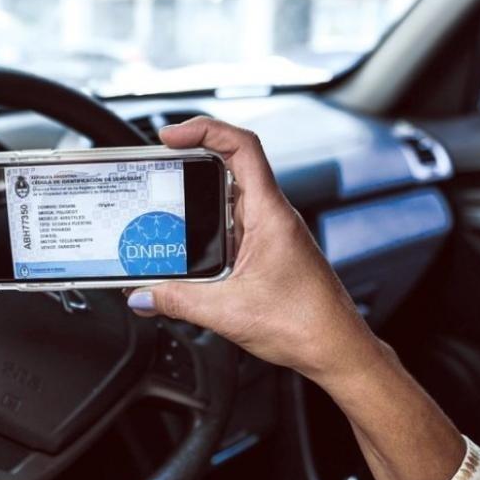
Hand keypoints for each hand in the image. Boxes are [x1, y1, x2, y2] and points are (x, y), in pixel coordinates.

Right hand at [127, 117, 385, 385]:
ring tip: (162, 209)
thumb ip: (178, 301)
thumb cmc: (306, 324)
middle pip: (229, 166)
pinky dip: (207, 229)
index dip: (204, 130)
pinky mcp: (268, 252)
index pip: (241, 147)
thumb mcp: (228, 312)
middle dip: (190, 161)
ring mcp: (271, 233)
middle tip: (158, 166)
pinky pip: (233, 227)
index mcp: (270, 215)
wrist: (336, 349)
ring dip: (197, 199)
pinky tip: (186, 248)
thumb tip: (143, 295)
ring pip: (229, 199)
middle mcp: (273, 216)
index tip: (171, 135)